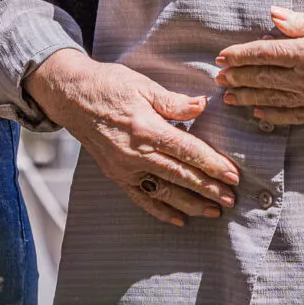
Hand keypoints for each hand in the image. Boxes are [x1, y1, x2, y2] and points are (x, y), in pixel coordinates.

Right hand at [24, 49, 240, 227]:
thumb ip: (173, 102)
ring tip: (214, 211)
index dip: (212, 164)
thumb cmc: (108, 85)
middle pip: (180, 175)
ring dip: (191, 203)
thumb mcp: (142, 86)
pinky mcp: (115, 175)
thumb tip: (202, 106)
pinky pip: (140, 198)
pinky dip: (160, 210)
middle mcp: (135, 153)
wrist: (70, 96)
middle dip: (208, 188)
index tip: (233, 176)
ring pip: (163, 191)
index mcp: (146, 128)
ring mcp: (124, 167)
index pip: (187, 151)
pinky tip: (179, 219)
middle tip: (231, 199)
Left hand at [215, 7, 303, 126]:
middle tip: (217, 79)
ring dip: (248, 97)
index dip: (240, 56)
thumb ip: (302, 22)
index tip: (220, 57)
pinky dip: (274, 115)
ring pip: (274, 99)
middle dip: (237, 77)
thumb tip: (273, 16)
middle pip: (264, 78)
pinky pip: (295, 116)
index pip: (264, 54)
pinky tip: (259, 114)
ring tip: (229, 97)